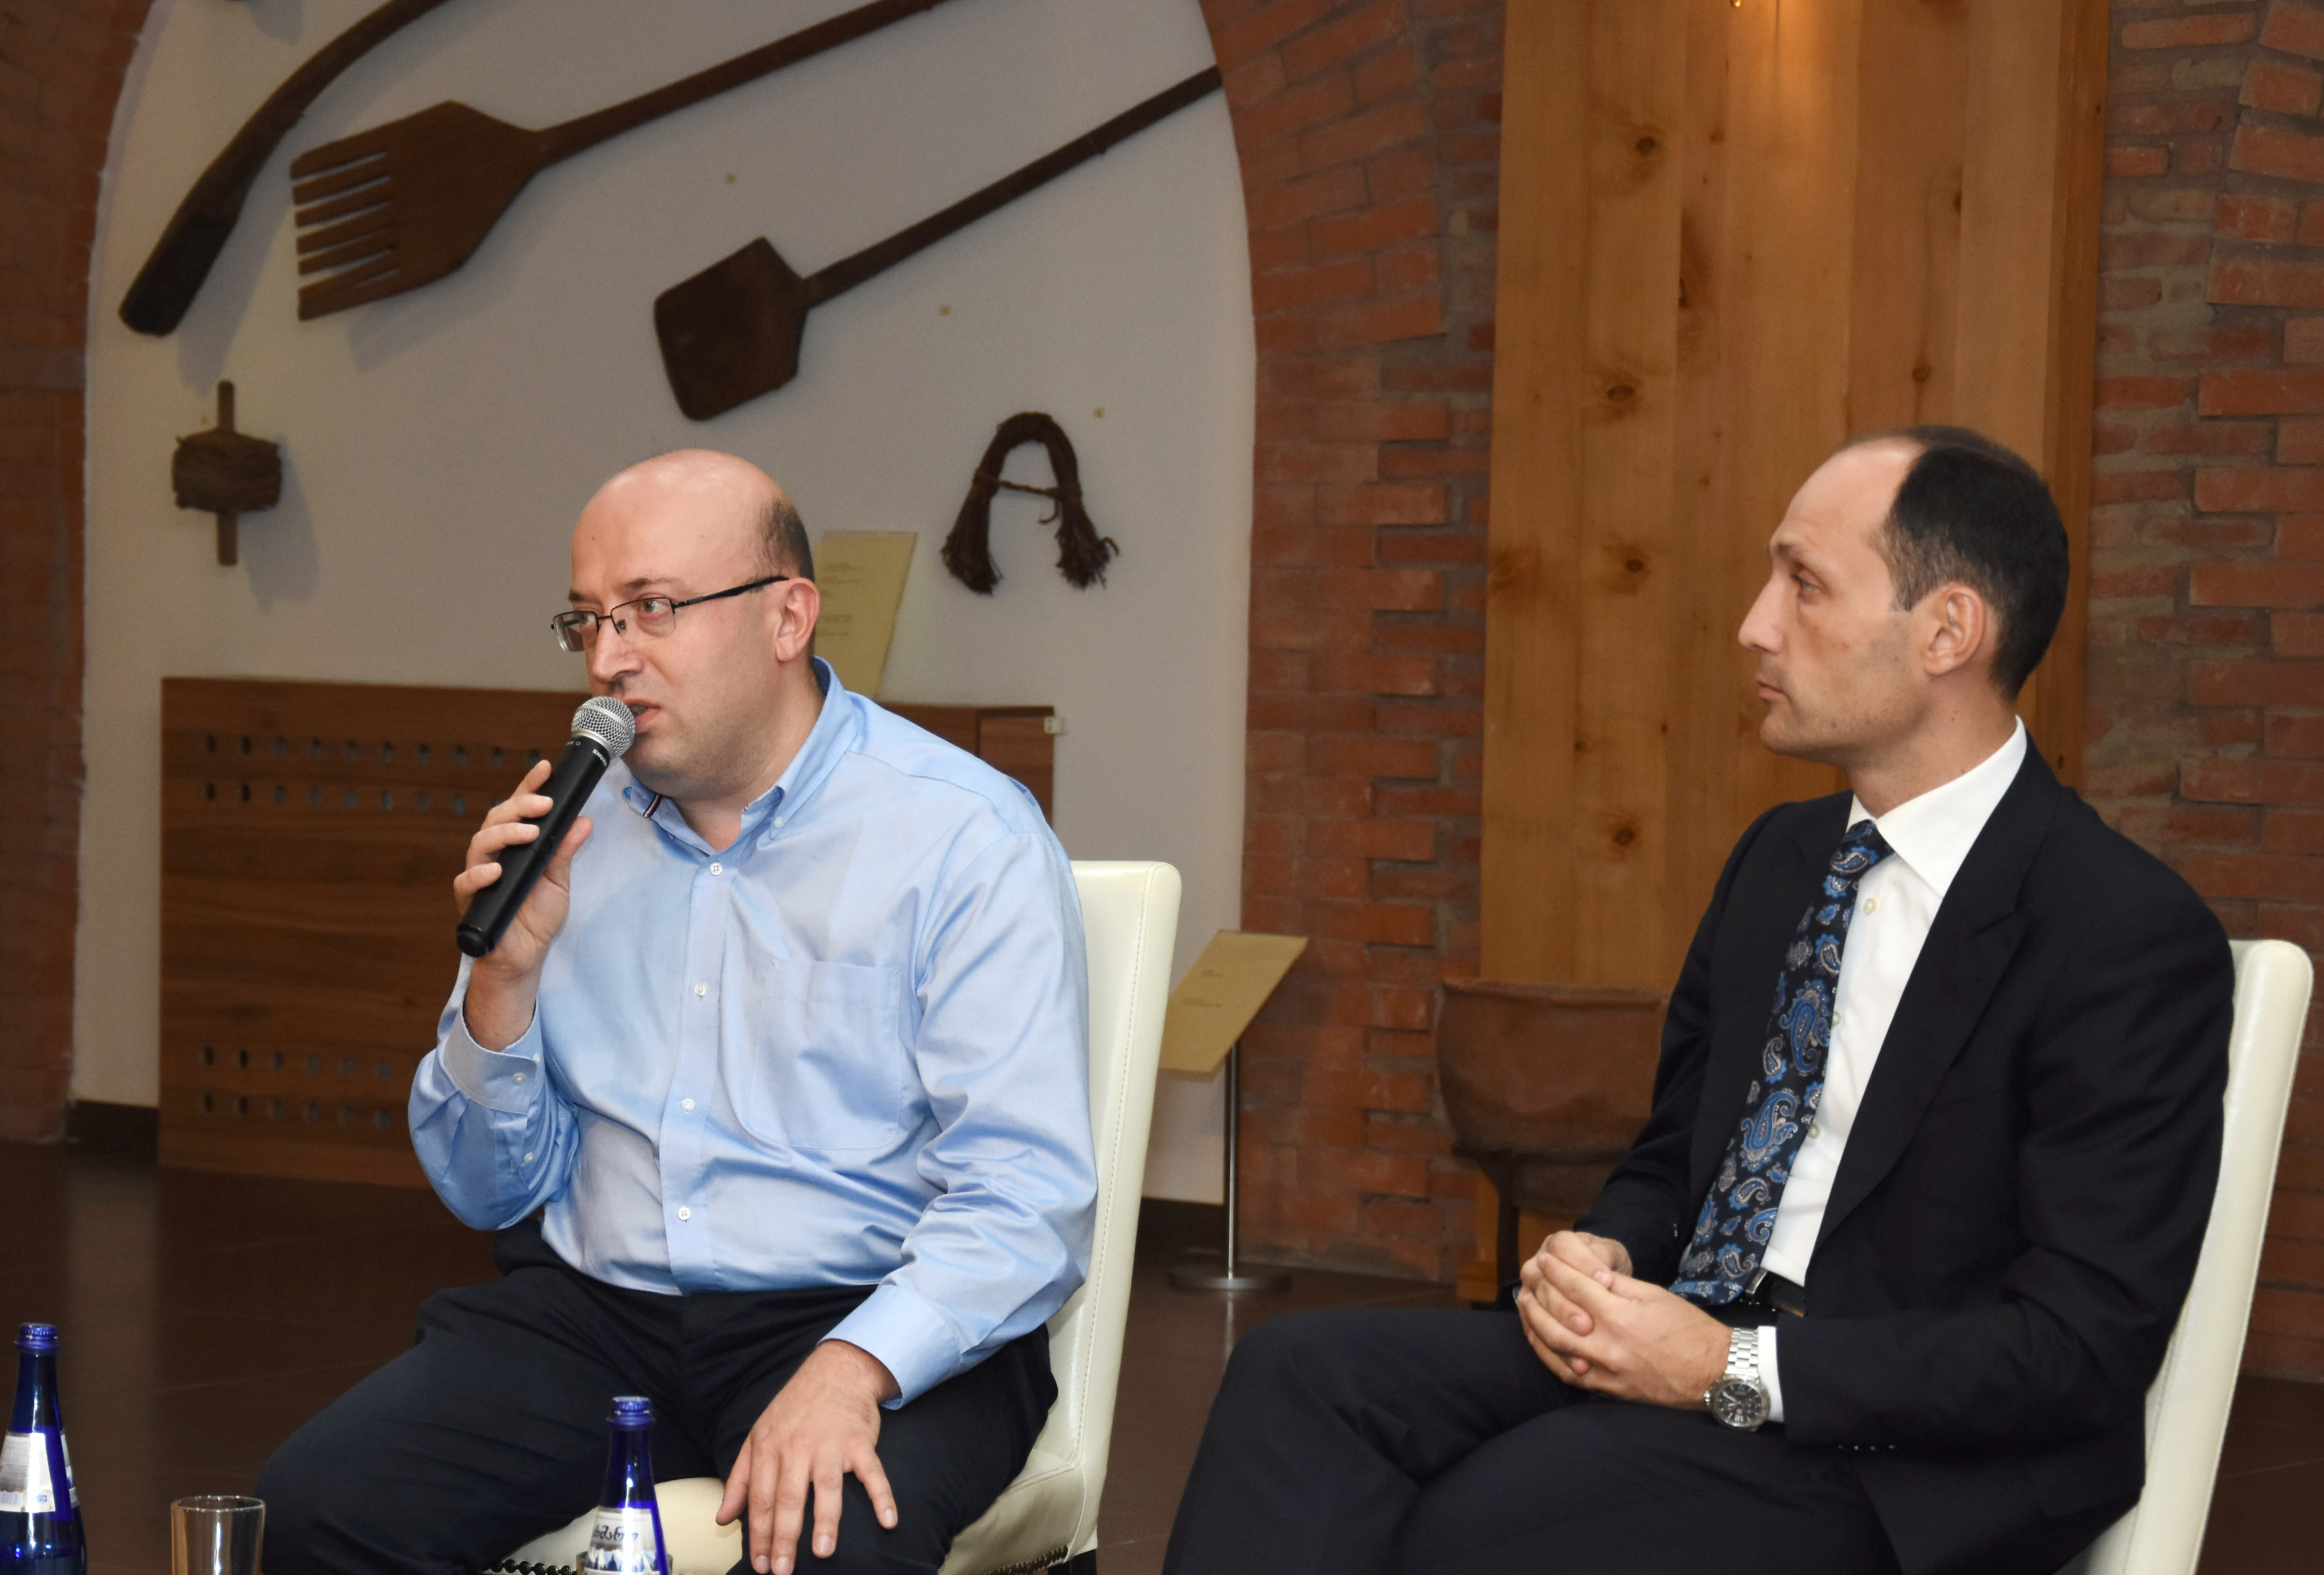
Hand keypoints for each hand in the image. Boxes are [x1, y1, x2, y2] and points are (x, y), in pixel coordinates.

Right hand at [451, 759, 591, 1047]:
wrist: (524, 957)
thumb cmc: (536, 917)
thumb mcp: (558, 882)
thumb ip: (565, 852)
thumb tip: (583, 821)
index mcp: (514, 846)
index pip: (519, 810)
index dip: (528, 786)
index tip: (546, 767)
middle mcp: (493, 856)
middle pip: (496, 820)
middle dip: (519, 807)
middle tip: (543, 803)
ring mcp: (479, 876)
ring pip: (480, 844)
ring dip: (504, 834)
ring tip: (528, 832)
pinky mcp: (470, 900)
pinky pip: (466, 883)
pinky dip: (480, 875)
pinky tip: (495, 871)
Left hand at [719, 1340, 901, 1574]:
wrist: (835, 1371)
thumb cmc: (794, 1409)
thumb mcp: (758, 1437)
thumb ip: (740, 1480)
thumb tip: (724, 1518)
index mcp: (769, 1448)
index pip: (760, 1499)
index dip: (758, 1534)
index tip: (761, 1564)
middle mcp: (797, 1447)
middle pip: (788, 1498)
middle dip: (784, 1537)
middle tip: (783, 1569)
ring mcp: (830, 1443)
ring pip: (826, 1487)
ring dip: (826, 1521)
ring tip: (824, 1552)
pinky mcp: (859, 1441)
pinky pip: (872, 1472)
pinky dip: (882, 1496)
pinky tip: (887, 1520)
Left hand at [1514, 1247, 1727, 1408]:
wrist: (1714, 1373)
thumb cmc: (1689, 1329)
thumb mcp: (1656, 1296)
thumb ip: (1619, 1286)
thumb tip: (1591, 1275)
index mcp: (1621, 1316)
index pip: (1576, 1288)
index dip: (1556, 1271)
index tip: (1543, 1259)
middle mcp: (1609, 1345)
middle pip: (1557, 1316)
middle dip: (1538, 1293)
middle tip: (1528, 1277)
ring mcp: (1606, 1371)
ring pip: (1555, 1346)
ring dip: (1534, 1323)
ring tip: (1525, 1304)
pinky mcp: (1609, 1390)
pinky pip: (1568, 1373)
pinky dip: (1548, 1355)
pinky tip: (1537, 1340)